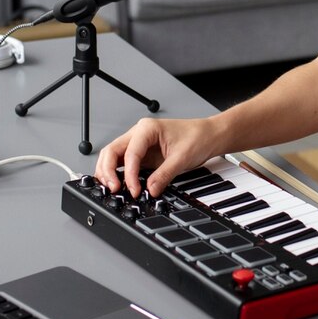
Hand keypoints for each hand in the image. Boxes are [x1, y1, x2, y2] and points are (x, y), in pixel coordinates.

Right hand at [94, 116, 219, 197]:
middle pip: (111, 151)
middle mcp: (139, 133)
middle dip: (108, 171)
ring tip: (112, 188)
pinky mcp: (142, 153)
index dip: (130, 174)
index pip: (130, 153)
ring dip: (109, 172)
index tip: (134, 189)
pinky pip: (123, 163)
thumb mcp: (181, 159)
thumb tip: (150, 190)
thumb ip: (164, 175)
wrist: (209, 135)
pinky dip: (118, 173)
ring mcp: (138, 143)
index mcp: (147, 129)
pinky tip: (119, 183)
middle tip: (113, 189)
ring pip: (113, 156)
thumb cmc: (197, 137)